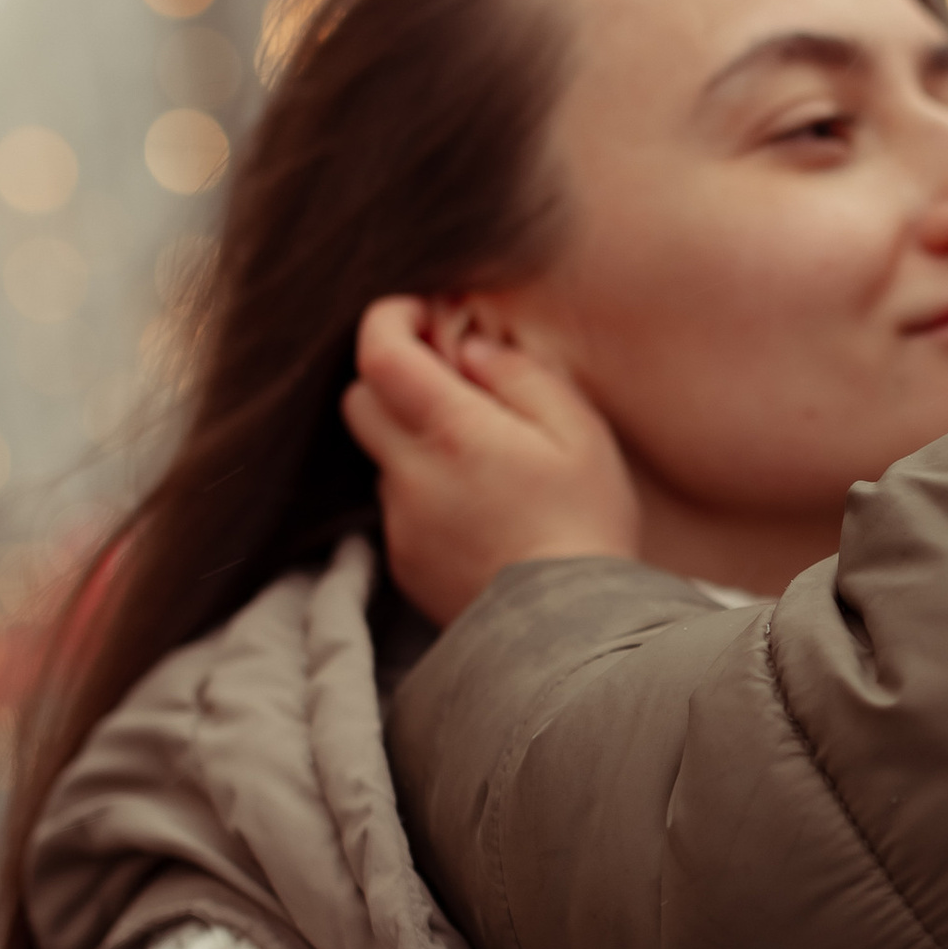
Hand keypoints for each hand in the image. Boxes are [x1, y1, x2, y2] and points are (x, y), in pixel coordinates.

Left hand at [343, 297, 642, 629]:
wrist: (571, 634)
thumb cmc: (587, 525)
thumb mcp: (580, 433)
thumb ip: (520, 376)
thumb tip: (470, 352)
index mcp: (453, 432)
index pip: (379, 353)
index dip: (391, 319)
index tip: (423, 314)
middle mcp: (410, 475)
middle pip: (360, 400)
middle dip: (394, 377)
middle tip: (450, 381)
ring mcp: (400, 523)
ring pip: (383, 455)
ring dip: (415, 441)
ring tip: (483, 460)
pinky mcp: (402, 562)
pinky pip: (399, 506)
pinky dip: (425, 492)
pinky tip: (480, 511)